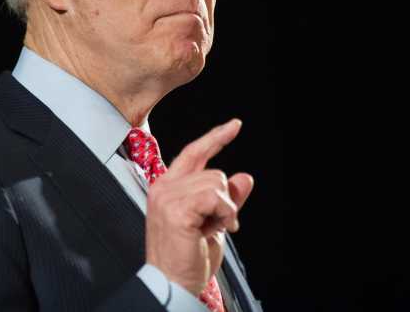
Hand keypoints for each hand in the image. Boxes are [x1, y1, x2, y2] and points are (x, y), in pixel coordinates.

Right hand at [144, 119, 254, 296]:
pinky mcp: (176, 209)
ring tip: (214, 229)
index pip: (193, 152)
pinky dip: (225, 212)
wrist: (172, 284)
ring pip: (218, 182)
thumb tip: (245, 177)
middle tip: (218, 225)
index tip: (235, 125)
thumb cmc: (187, 258)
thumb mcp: (214, 223)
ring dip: (226, 208)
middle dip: (226, 199)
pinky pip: (216, 196)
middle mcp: (164, 187)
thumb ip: (227, 198)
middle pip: (214, 171)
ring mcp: (167, 196)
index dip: (216, 138)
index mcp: (168, 187)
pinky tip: (217, 229)